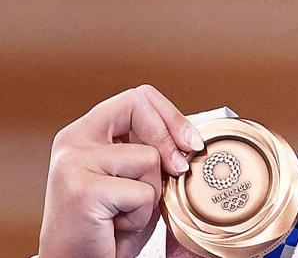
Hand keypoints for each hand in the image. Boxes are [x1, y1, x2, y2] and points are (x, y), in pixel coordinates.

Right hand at [38, 84, 204, 257]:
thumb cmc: (109, 226)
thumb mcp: (137, 180)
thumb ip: (155, 152)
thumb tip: (195, 141)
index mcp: (87, 132)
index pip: (137, 98)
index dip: (171, 114)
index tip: (191, 141)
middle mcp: (74, 141)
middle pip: (139, 106)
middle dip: (170, 136)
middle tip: (179, 169)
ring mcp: (74, 163)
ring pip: (149, 157)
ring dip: (151, 192)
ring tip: (125, 211)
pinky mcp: (82, 190)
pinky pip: (141, 192)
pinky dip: (141, 215)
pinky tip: (116, 224)